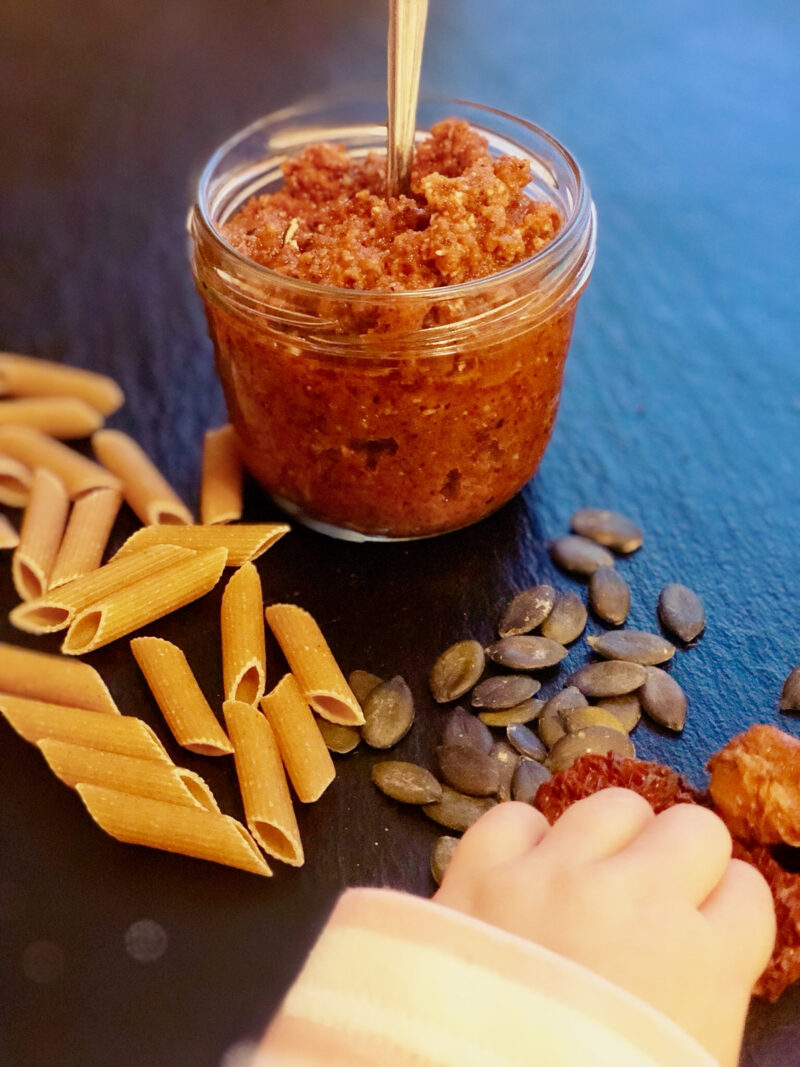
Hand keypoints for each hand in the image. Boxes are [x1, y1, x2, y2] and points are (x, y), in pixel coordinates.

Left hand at [434, 788, 774, 1066]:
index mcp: (704, 960)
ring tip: (586, 887)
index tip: (701, 928)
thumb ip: (703, 984)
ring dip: (608, 842)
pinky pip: (516, 818)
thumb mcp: (689, 1050)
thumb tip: (692, 940)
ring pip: (612, 807)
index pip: (744, 889)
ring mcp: (555, 877)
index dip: (720, 909)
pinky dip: (521, 844)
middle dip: (677, 861)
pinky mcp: (481, 872)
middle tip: (649, 902)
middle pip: (690, 828)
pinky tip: (519, 880)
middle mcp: (636, 898)